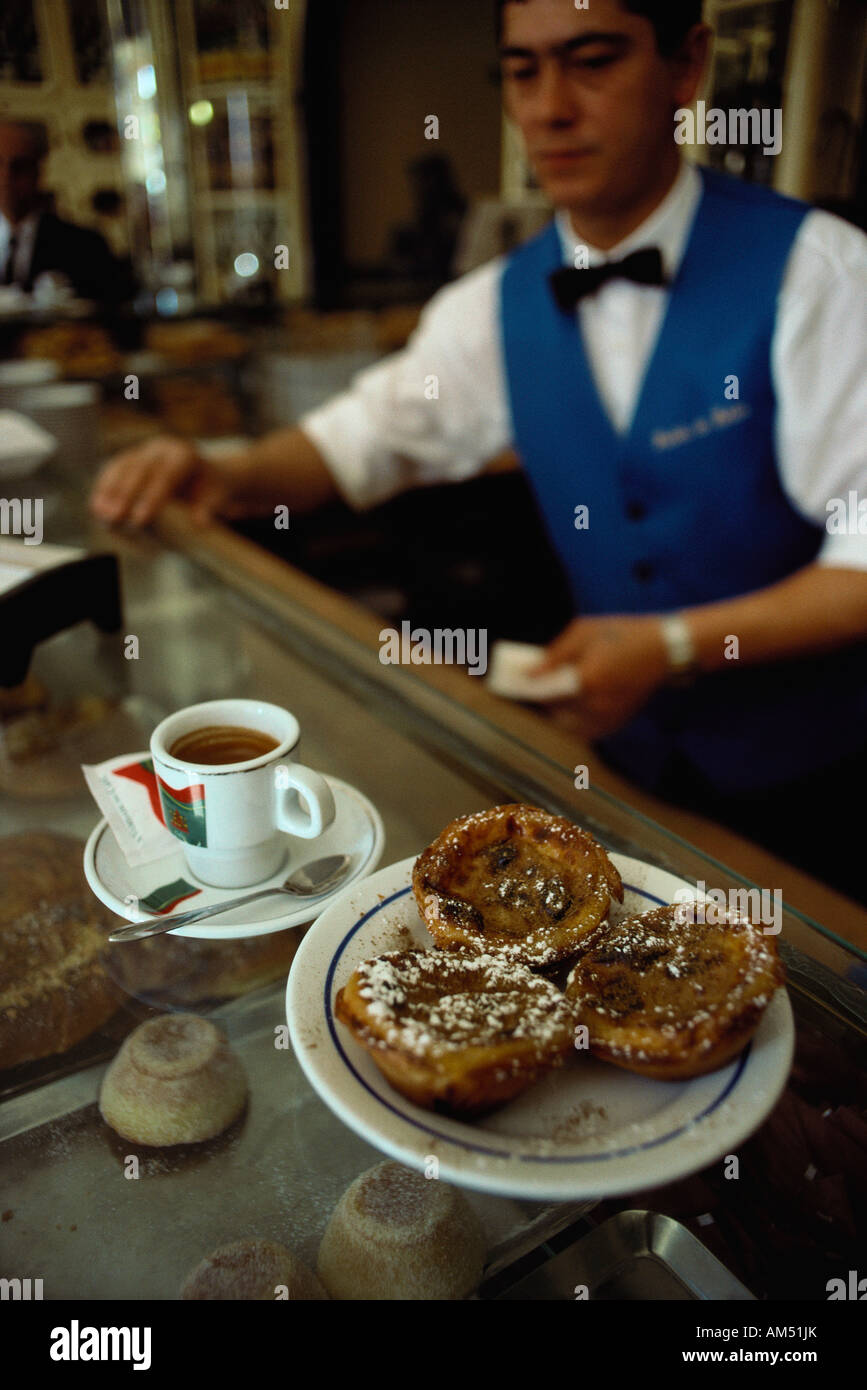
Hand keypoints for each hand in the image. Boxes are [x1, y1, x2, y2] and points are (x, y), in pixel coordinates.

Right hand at [89, 435, 248, 527]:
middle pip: (139, 470)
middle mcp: (161, 448)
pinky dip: (103, 489)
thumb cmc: (210, 489)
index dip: (151, 498)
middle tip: (114, 519)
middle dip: (125, 496)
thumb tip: (200, 523)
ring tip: (100, 515)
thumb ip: (208, 508)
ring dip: (108, 492)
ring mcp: (142, 450)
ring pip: (121, 468)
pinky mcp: (128, 458)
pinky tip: (96, 507)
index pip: (166, 476)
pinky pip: (112, 471)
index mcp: (184, 454)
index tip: (140, 520)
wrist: (203, 473)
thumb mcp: (217, 497)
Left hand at [532, 614, 670, 739]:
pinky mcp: (616, 723)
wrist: (665, 649)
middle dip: (543, 700)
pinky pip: (586, 730)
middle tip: (537, 686)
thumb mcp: (585, 632)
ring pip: (568, 725)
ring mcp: (608, 717)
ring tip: (556, 692)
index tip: (514, 684)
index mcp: (587, 680)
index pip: (545, 694)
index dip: (527, 690)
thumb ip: (556, 654)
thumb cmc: (624, 634)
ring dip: (558, 711)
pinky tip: (574, 703)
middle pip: (554, 712)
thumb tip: (530, 672)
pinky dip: (575, 720)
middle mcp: (596, 705)